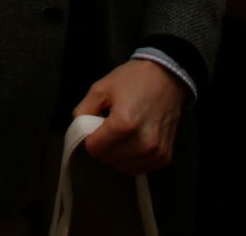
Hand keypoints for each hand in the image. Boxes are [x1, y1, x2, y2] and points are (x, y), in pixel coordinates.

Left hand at [74, 59, 185, 174]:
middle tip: (110, 127)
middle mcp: (142, 142)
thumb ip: (83, 111)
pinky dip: (131, 159)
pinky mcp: (164, 157)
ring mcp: (156, 152)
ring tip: (123, 133)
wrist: (166, 76)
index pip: (94, 148)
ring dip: (117, 154)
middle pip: (107, 159)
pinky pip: (138, 169)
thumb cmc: (132, 80)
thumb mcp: (101, 88)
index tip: (96, 125)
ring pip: (122, 167)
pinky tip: (133, 142)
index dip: (90, 137)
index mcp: (124, 124)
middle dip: (103, 145)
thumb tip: (79, 132)